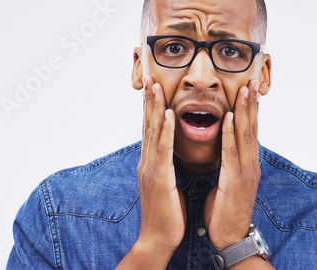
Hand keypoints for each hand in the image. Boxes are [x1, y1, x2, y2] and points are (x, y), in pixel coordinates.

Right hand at [133, 76, 185, 262]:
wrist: (159, 238)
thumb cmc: (167, 213)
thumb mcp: (165, 185)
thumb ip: (165, 167)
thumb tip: (169, 155)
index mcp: (151, 163)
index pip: (150, 130)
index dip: (151, 108)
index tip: (154, 89)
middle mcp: (147, 162)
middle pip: (147, 125)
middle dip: (149, 100)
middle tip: (150, 77)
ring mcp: (150, 169)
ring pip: (152, 132)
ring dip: (154, 107)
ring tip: (156, 86)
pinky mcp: (158, 178)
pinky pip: (163, 150)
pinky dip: (164, 130)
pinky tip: (167, 114)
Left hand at [204, 79, 260, 250]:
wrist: (231, 237)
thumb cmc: (225, 210)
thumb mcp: (229, 181)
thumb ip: (229, 163)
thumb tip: (225, 149)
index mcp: (247, 163)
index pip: (250, 130)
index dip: (250, 108)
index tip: (248, 88)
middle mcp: (250, 163)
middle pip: (252, 127)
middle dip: (251, 102)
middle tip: (252, 79)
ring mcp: (246, 171)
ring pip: (246, 134)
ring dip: (245, 110)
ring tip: (244, 89)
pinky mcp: (236, 180)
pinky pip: (232, 152)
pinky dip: (231, 133)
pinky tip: (230, 117)